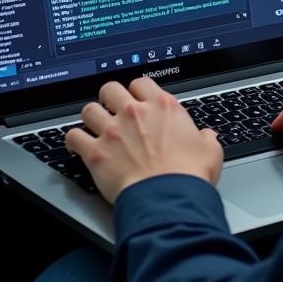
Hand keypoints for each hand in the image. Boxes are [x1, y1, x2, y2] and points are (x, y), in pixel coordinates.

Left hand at [65, 77, 222, 204]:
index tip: (137, 100)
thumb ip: (206, 139)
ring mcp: (113, 131)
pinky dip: (73, 140)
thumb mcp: (209, 151)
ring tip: (94, 126)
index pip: (141, 82)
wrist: (168, 199)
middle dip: (110, 98)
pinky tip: (77, 144)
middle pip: (110, 89)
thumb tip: (207, 138)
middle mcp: (134, 113)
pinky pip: (73, 136)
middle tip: (113, 109)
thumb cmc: (188, 175)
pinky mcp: (95, 152)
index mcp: (162, 106)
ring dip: (91, 117)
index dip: (137, 91)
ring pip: (89, 109)